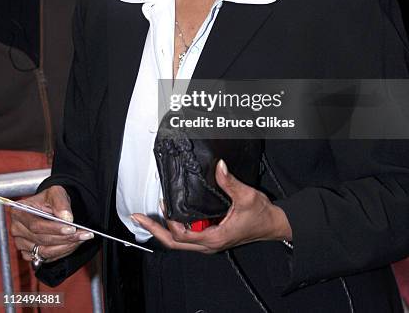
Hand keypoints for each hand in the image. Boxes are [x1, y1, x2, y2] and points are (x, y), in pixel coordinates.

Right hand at [10, 186, 93, 263]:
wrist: (50, 206)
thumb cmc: (50, 198)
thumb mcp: (56, 193)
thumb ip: (61, 203)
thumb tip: (66, 217)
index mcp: (19, 212)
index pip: (36, 225)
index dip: (54, 229)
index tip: (72, 228)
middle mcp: (17, 229)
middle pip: (41, 240)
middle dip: (65, 238)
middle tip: (84, 234)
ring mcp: (21, 244)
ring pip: (44, 251)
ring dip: (66, 247)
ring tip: (82, 238)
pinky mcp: (28, 253)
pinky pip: (46, 258)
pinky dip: (62, 252)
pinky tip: (74, 244)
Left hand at [132, 160, 291, 253]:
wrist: (272, 224)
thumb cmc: (261, 216)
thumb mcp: (246, 196)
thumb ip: (230, 182)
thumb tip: (219, 166)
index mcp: (213, 237)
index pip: (181, 235)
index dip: (166, 223)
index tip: (158, 207)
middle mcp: (208, 243)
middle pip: (174, 242)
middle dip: (155, 230)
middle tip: (138, 218)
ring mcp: (209, 241)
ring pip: (180, 241)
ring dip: (164, 228)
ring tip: (150, 214)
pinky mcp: (211, 236)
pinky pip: (188, 235)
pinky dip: (176, 226)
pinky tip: (171, 214)